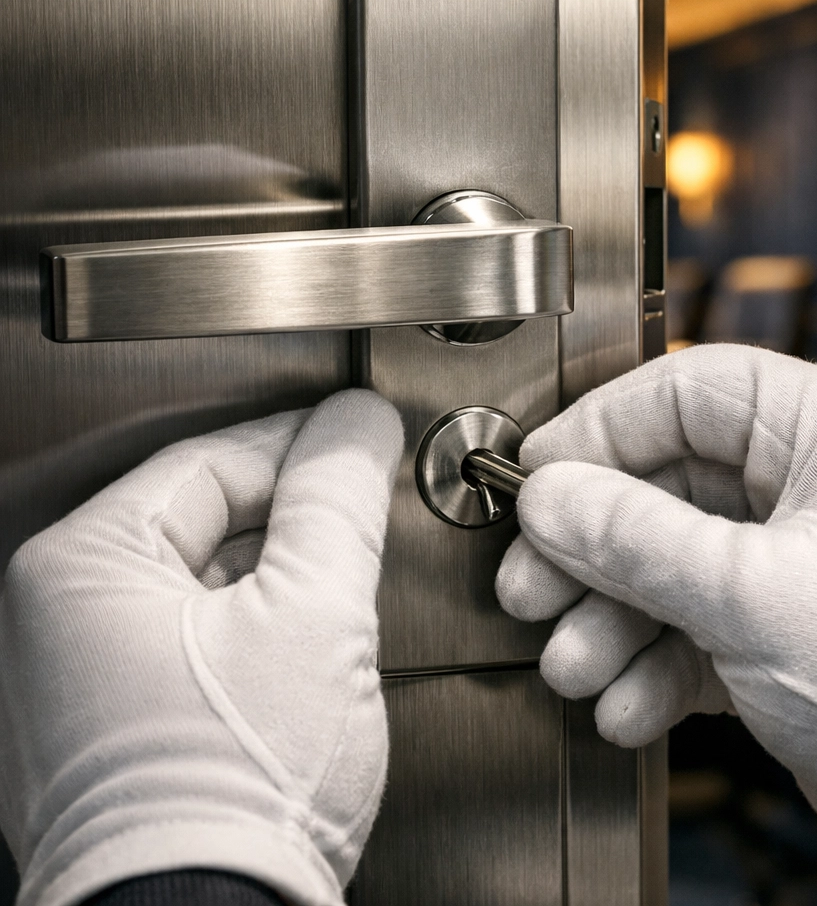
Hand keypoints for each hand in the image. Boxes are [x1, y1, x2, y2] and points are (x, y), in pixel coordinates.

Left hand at [0, 389, 402, 905]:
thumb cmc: (237, 791)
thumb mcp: (314, 613)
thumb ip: (337, 498)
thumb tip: (356, 422)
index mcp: (81, 568)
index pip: (213, 460)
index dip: (303, 446)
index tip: (361, 444)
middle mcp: (58, 621)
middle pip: (207, 520)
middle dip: (297, 518)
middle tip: (363, 523)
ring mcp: (79, 681)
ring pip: (207, 581)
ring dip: (283, 578)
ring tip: (341, 600)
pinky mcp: (112, 730)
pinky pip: (196, 640)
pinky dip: (256, 632)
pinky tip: (301, 661)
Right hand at [496, 344, 816, 903]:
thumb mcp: (749, 596)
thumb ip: (632, 539)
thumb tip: (546, 497)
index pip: (685, 393)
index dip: (598, 431)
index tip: (535, 476)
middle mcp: (814, 482)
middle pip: (665, 486)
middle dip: (593, 551)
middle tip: (531, 588)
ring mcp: (798, 558)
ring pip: (673, 563)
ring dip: (613, 619)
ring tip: (574, 666)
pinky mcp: (788, 629)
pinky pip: (696, 625)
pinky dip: (654, 664)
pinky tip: (627, 705)